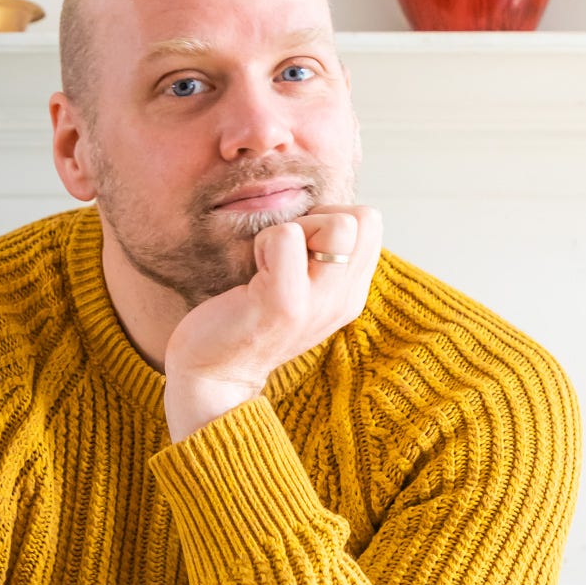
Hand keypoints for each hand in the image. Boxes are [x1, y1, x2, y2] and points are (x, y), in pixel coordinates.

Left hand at [164, 205, 381, 441]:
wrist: (214, 374)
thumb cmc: (247, 320)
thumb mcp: (301, 290)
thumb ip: (323, 259)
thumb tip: (323, 210)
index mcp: (351, 293)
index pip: (371, 224)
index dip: (333, 218)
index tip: (301, 247)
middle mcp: (344, 300)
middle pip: (365, 218)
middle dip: (320, 217)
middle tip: (286, 251)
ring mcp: (318, 303)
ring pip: (338, 224)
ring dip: (295, 227)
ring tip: (270, 261)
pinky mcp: (284, 303)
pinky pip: (286, 236)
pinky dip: (265, 241)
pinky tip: (252, 271)